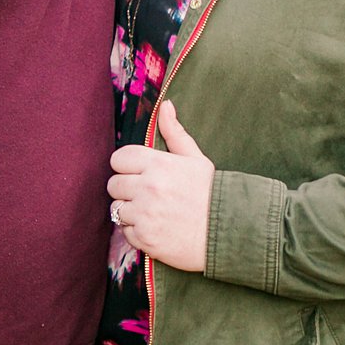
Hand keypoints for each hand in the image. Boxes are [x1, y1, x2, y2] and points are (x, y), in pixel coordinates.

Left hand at [109, 101, 215, 272]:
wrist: (230, 233)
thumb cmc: (212, 194)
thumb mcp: (196, 159)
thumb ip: (175, 133)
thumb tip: (165, 105)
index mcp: (159, 165)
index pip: (119, 158)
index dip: (126, 166)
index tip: (138, 173)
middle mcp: (148, 188)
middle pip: (113, 184)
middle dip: (126, 189)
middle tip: (146, 195)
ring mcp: (145, 214)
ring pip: (116, 208)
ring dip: (130, 211)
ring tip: (152, 212)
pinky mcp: (145, 238)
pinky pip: (125, 232)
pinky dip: (137, 232)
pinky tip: (156, 228)